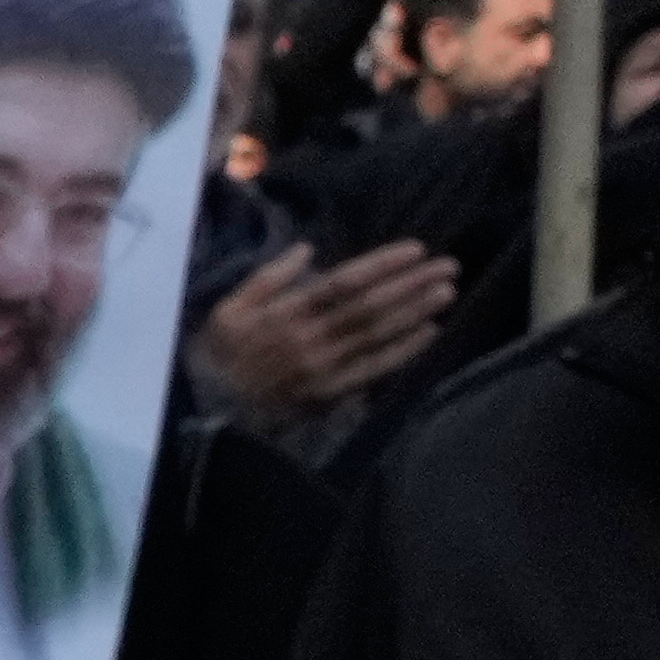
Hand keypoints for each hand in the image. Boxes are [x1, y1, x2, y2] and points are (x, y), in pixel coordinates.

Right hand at [188, 240, 446, 424]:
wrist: (210, 411)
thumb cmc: (219, 355)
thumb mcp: (228, 310)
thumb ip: (267, 278)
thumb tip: (307, 249)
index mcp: (286, 314)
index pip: (343, 283)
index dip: (381, 265)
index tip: (415, 249)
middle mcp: (310, 339)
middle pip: (370, 307)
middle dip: (411, 284)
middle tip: (448, 266)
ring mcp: (324, 368)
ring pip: (377, 335)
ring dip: (415, 312)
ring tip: (447, 292)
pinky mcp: (330, 392)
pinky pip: (372, 369)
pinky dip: (403, 351)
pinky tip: (429, 332)